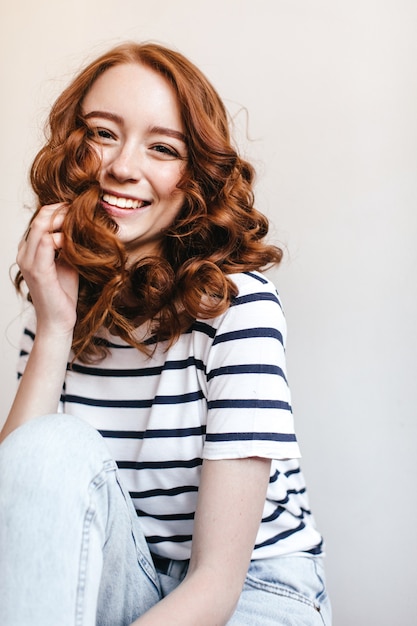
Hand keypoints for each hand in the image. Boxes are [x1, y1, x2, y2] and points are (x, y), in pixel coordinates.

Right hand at [17, 203, 78, 336]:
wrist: (58, 320)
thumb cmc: (63, 293)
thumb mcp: (66, 262)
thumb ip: (67, 244)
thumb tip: (81, 226)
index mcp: (28, 250)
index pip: (40, 218)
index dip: (59, 210)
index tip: (79, 209)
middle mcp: (24, 253)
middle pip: (40, 217)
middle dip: (62, 210)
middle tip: (83, 211)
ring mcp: (28, 262)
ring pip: (41, 225)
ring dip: (63, 220)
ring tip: (81, 221)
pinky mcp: (38, 271)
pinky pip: (47, 243)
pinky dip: (63, 237)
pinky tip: (75, 241)